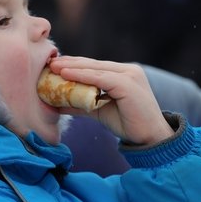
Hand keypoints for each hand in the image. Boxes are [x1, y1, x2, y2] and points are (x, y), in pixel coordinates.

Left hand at [48, 56, 174, 146]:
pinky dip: (82, 76)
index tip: (55, 66)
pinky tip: (66, 75)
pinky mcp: (128, 84)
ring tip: (54, 68)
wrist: (150, 138)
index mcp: (124, 74)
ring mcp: (129, 75)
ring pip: (95, 69)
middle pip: (93, 64)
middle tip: (50, 63)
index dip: (74, 65)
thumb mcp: (99, 111)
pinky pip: (100, 78)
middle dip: (70, 63)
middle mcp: (128, 70)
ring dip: (73, 67)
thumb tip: (59, 104)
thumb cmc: (128, 124)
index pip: (95, 66)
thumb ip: (81, 105)